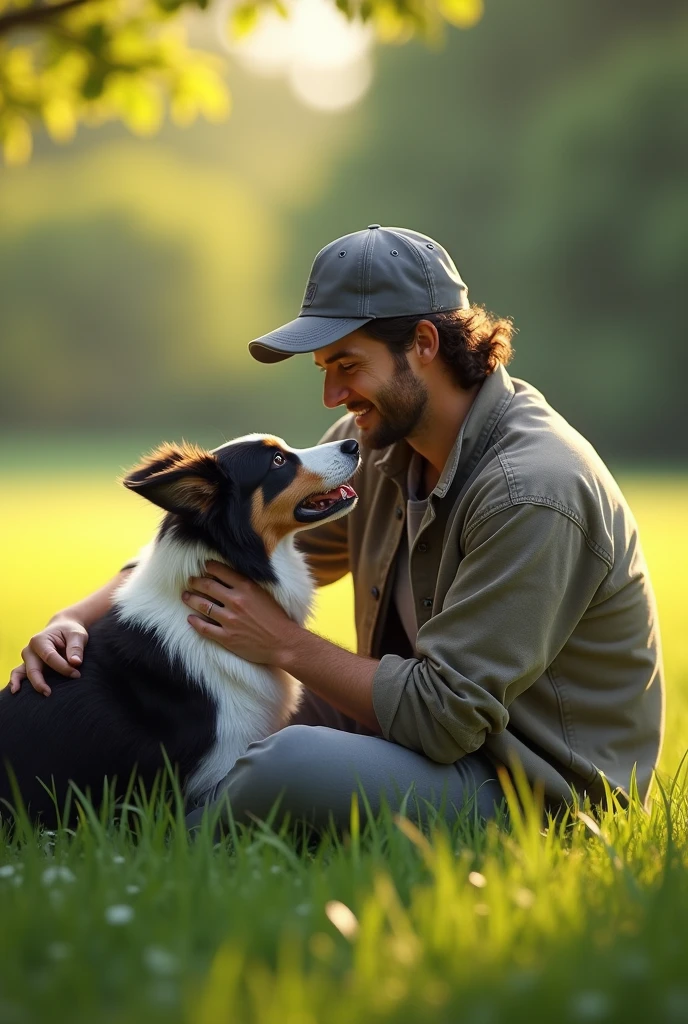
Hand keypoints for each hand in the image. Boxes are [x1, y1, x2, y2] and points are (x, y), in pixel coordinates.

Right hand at [9, 618, 88, 696]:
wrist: (63, 629)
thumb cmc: (69, 632)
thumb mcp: (77, 635)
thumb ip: (76, 648)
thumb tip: (75, 662)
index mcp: (40, 640)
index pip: (49, 657)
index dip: (63, 668)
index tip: (76, 675)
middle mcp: (30, 650)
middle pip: (33, 669)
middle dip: (41, 682)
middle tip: (50, 693)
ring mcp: (27, 659)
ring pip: (23, 673)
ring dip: (29, 685)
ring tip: (33, 694)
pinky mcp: (29, 666)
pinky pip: (19, 674)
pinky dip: (17, 682)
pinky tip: (16, 691)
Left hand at [182, 561, 300, 667]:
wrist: (284, 643)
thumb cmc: (277, 618)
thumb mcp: (264, 593)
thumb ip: (247, 585)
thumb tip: (230, 577)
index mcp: (246, 587)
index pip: (220, 571)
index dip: (208, 567)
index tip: (204, 567)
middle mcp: (235, 601)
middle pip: (207, 586)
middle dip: (195, 582)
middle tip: (190, 581)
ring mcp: (229, 620)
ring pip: (203, 606)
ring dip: (191, 599)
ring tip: (185, 596)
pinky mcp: (226, 637)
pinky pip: (204, 628)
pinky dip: (195, 622)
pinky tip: (190, 618)